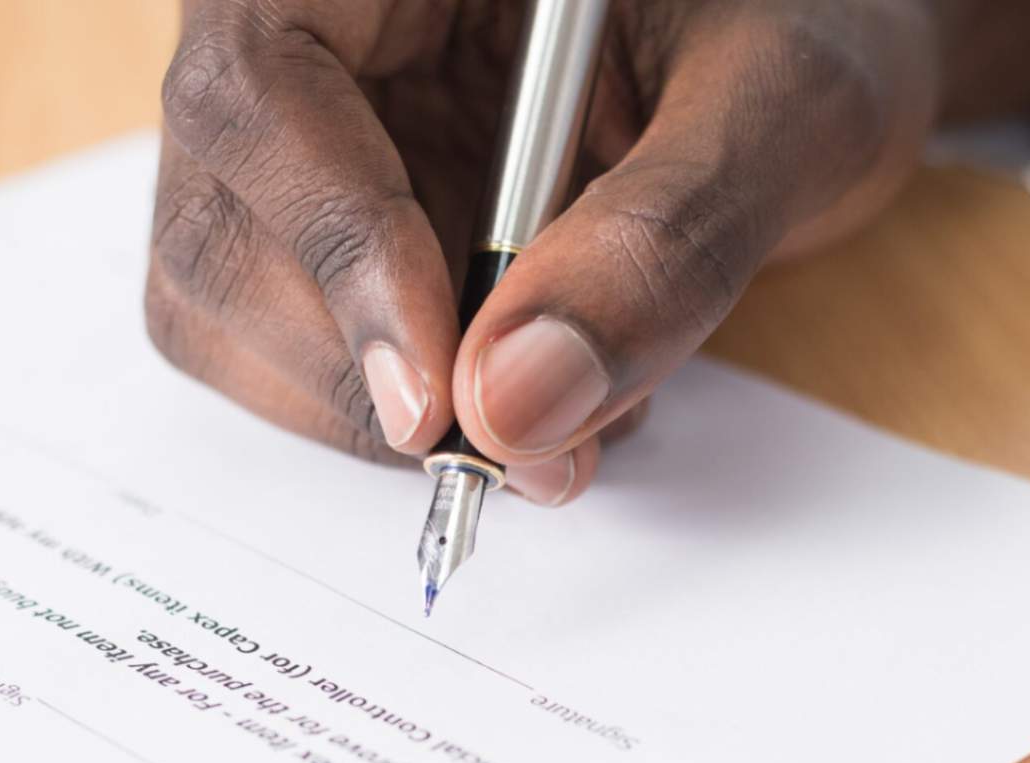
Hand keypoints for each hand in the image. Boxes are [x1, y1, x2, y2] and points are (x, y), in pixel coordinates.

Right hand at [147, 0, 1029, 504]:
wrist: (812, 50)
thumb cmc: (809, 21)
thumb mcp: (785, 102)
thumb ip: (666, 240)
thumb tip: (517, 407)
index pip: (264, 86)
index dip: (335, 252)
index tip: (436, 402)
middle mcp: (316, 27)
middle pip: (217, 219)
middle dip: (356, 370)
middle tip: (519, 452)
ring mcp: (310, 136)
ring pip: (227, 304)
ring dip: (369, 412)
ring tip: (556, 418)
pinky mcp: (329, 226)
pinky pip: (297, 348)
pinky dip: (398, 415)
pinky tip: (524, 392)